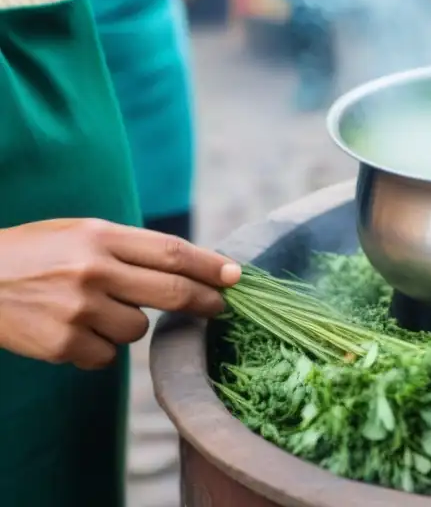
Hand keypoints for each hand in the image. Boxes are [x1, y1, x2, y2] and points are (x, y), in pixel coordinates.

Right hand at [0, 219, 240, 369]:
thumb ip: (130, 248)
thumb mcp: (80, 233)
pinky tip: (74, 331)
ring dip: (131, 324)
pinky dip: (100, 348)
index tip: (235, 276)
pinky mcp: (62, 345)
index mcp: (101, 236)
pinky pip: (108, 356)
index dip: (209, 266)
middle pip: (171, 291)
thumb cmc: (35, 254)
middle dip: (204, 302)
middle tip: (220, 307)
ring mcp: (78, 310)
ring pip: (139, 329)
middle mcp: (94, 270)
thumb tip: (189, 267)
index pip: (172, 252)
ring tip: (96, 310)